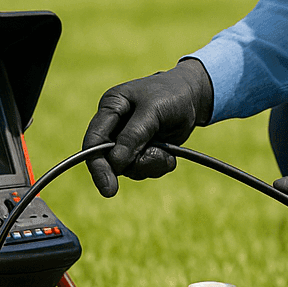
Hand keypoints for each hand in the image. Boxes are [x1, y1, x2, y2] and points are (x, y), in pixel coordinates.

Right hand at [82, 58, 212, 196]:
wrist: (193, 97)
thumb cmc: (171, 95)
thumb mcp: (153, 110)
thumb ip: (134, 135)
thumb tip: (115, 162)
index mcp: (111, 107)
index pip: (95, 139)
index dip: (97, 164)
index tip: (107, 186)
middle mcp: (114, 125)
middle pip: (108, 158)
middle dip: (125, 167)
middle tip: (114, 191)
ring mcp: (127, 140)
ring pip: (127, 167)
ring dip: (148, 165)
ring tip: (166, 152)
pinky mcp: (141, 150)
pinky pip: (143, 169)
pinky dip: (157, 166)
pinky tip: (169, 155)